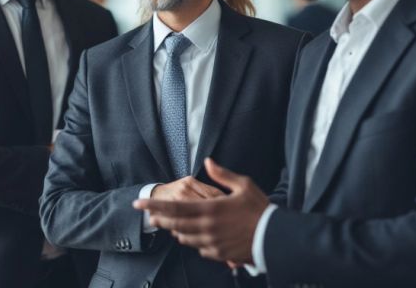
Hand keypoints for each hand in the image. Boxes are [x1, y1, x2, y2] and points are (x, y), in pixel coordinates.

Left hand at [133, 158, 266, 264]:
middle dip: (159, 220)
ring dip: (176, 231)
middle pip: (175, 225)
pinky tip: (196, 235)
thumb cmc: (260, 209)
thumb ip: (222, 174)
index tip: (139, 205)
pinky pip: (199, 248)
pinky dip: (194, 241)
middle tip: (149, 217)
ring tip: (172, 225)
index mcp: (210, 209)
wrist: (276, 237)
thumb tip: (208, 161)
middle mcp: (207, 228)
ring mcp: (212, 243)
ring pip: (185, 238)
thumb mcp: (243, 185)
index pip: (175, 208)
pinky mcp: (219, 254)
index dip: (155, 206)